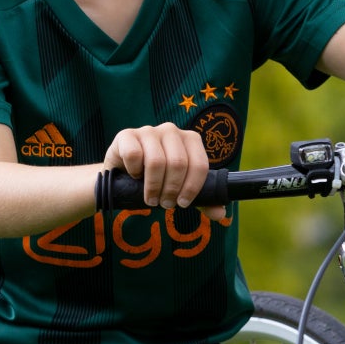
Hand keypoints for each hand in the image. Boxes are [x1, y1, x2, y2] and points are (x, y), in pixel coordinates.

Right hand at [104, 123, 223, 217]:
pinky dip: (135, 172)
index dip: (192, 188)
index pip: (200, 164)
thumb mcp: (181, 189)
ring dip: (153, 187)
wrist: (124, 173)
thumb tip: (220, 213)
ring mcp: (148, 131)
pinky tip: (134, 176)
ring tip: (151, 198)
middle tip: (164, 204)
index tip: (182, 203)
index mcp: (190, 139)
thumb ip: (202, 200)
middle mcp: (171, 131)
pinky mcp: (127, 135)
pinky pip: (134, 155)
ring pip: (156, 161)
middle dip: (171, 190)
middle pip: (178, 164)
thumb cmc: (158, 180)